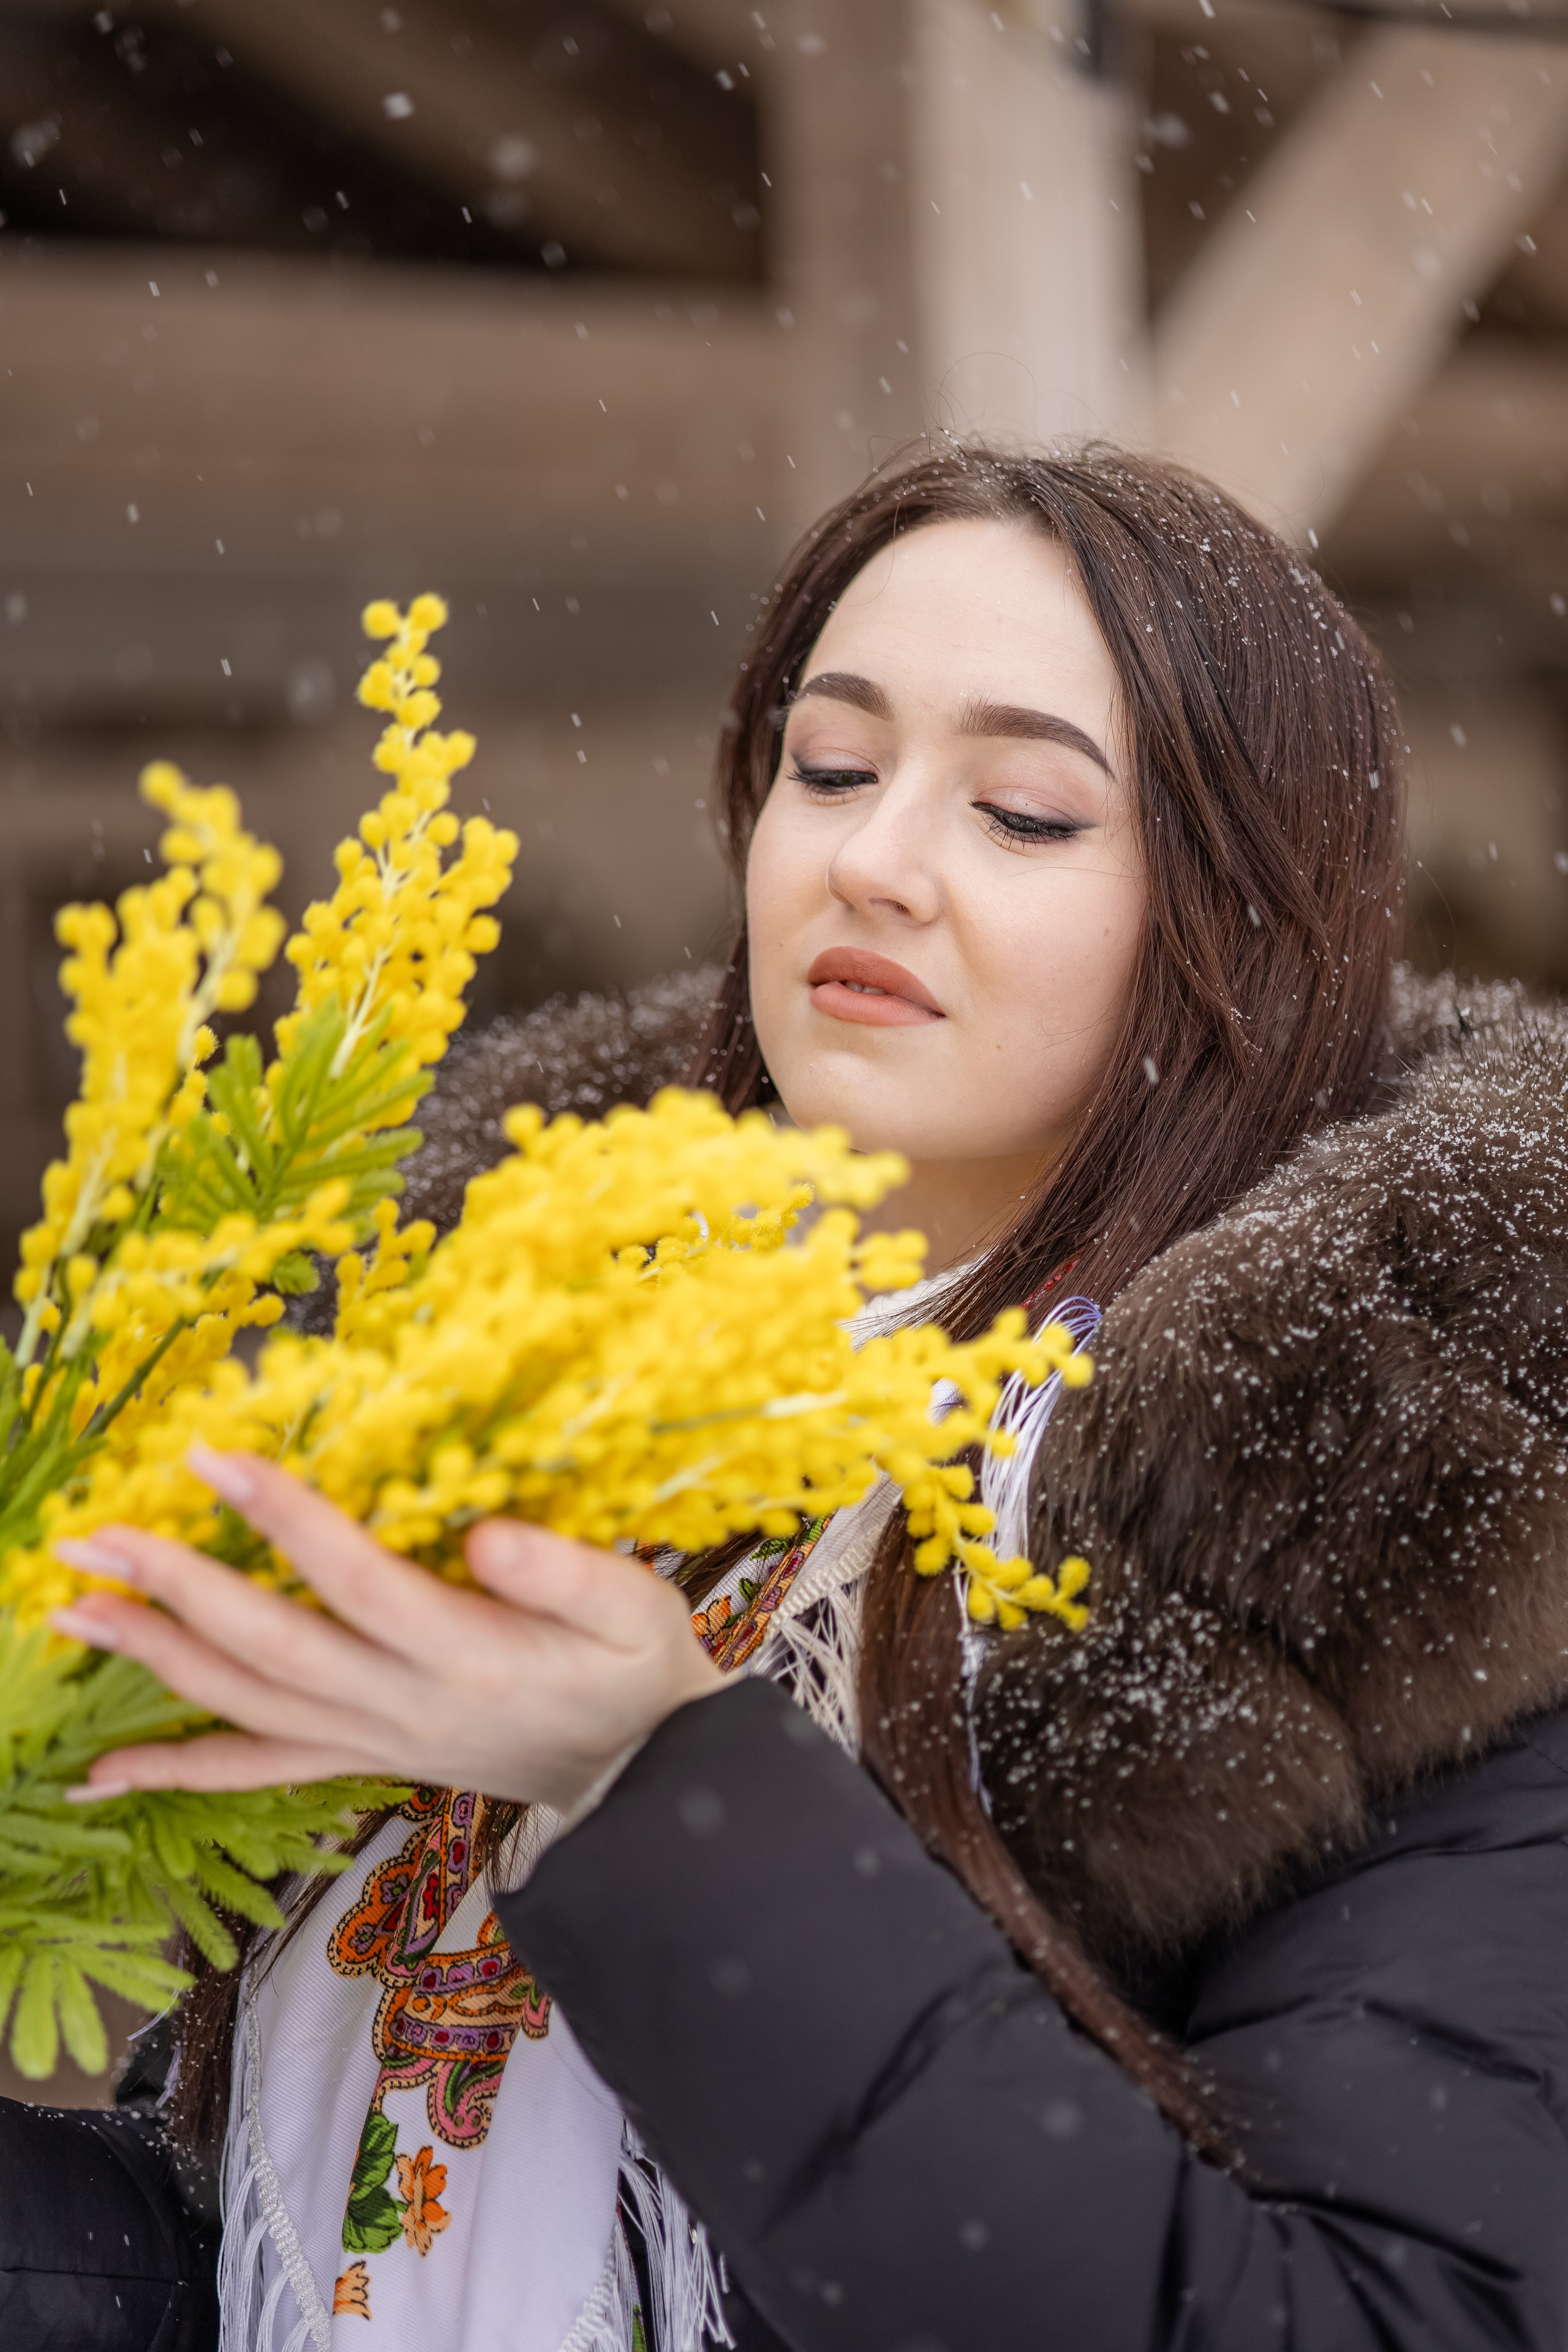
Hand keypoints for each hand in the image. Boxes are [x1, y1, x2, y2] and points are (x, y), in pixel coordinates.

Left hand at [48, 1446, 723, 1811]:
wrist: (640, 1780)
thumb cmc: (636, 1672)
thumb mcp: (636, 1611)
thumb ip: (568, 1573)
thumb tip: (487, 1533)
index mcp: (468, 1654)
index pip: (357, 1578)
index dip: (284, 1517)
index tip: (214, 1457)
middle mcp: (403, 1704)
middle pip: (271, 1648)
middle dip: (176, 1590)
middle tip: (93, 1539)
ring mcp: (372, 1739)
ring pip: (243, 1706)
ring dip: (152, 1660)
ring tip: (72, 1614)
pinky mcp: (360, 1756)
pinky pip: (253, 1768)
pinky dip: (174, 1767)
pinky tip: (100, 1770)